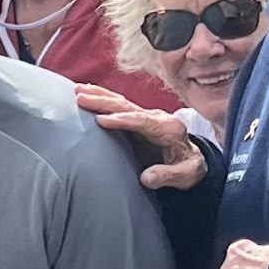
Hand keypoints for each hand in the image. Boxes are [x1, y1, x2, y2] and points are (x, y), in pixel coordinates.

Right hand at [74, 85, 207, 191]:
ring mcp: (147, 116)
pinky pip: (119, 107)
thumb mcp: (186, 176)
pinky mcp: (137, 119)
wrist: (191, 160)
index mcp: (169, 129)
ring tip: (77, 90)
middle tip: (81, 99)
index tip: (101, 120)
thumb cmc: (188, 168)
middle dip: (103, 102)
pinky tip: (87, 93)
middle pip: (128, 107)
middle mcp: (157, 118)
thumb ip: (168, 176)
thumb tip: (146, 178)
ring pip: (121, 103)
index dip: (122, 120)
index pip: (142, 121)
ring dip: (99, 95)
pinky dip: (103, 98)